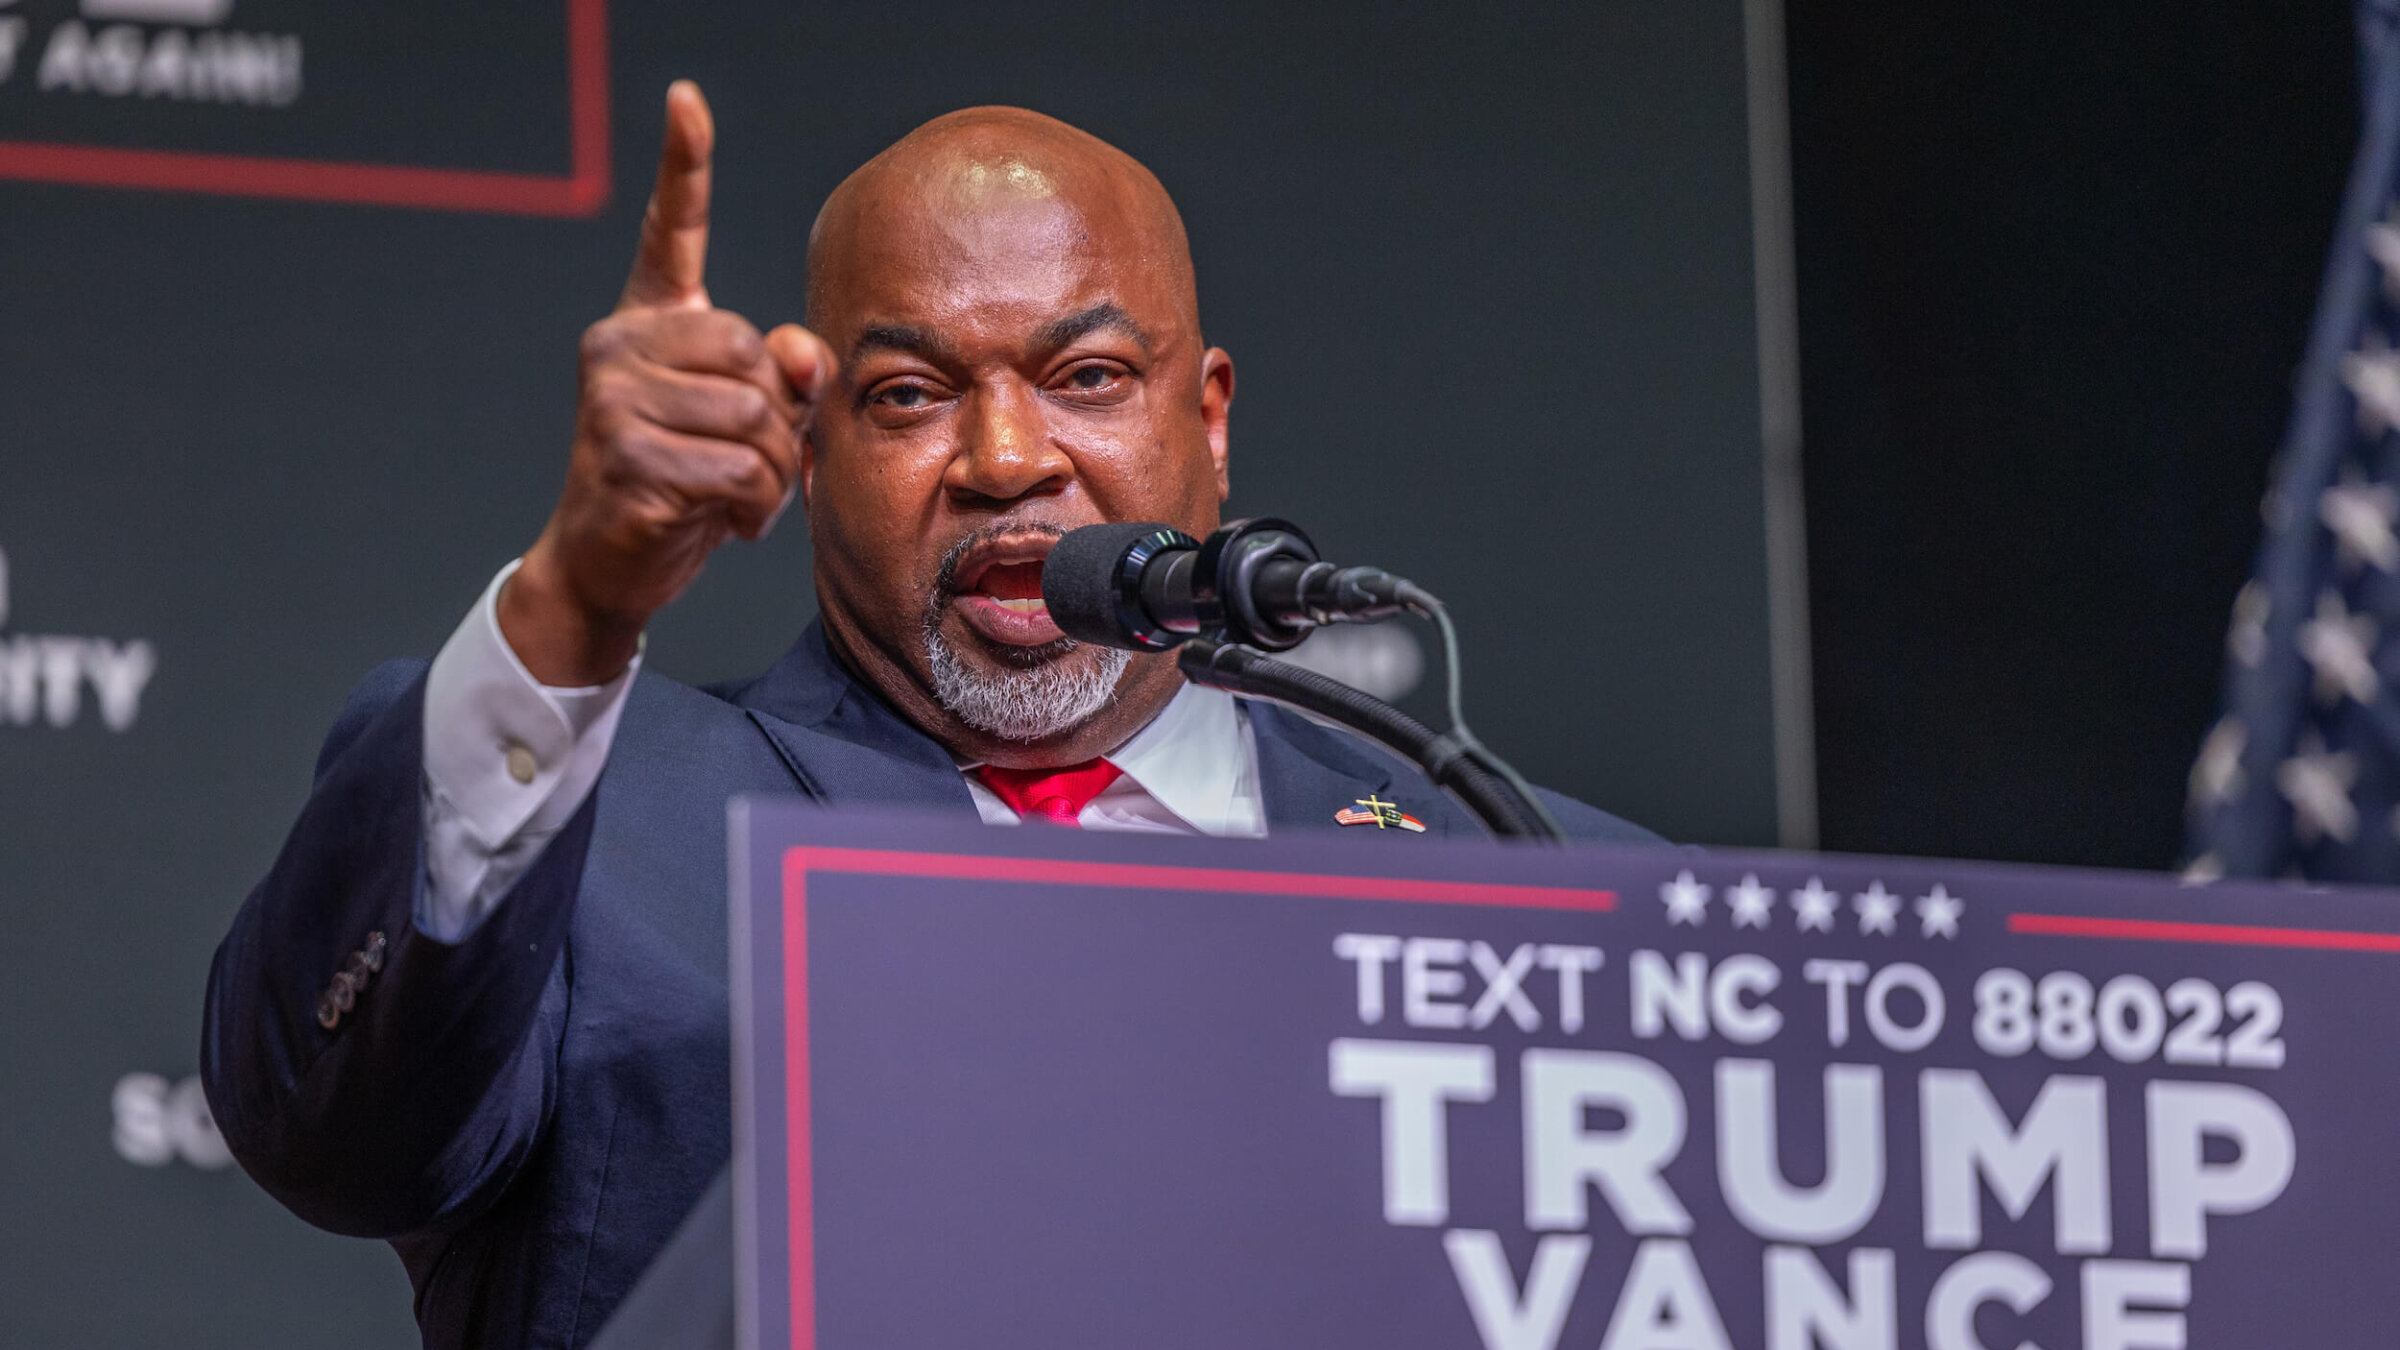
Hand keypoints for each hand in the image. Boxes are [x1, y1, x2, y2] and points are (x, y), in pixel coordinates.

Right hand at [502, 81, 835, 685]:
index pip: (667, 232)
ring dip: (773, 474)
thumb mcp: (750, 421)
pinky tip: (722, 521)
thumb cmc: (687, 483)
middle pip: (754, 353)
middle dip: (780, 422)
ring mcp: (613, 401)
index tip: (688, 99)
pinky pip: (739, 472)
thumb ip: (786, 377)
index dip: (684, 165)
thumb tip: (802, 354)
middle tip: (753, 463)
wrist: (612, 564)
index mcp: (649, 321)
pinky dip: (755, 510)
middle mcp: (618, 345)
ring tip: (739, 496)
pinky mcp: (625, 460)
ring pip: (756, 417)